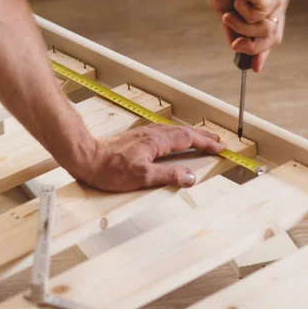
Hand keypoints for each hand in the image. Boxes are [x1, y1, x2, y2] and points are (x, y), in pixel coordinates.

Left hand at [75, 124, 223, 191]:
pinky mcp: (136, 138)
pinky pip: (163, 133)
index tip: (219, 147)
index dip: (205, 143)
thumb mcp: (143, 177)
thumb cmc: (110, 169)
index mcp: (157, 142)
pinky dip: (175, 135)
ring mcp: (143, 135)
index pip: (188, 139)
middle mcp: (152, 134)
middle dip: (202, 136)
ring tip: (199, 139)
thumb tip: (190, 177)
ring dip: (189, 135)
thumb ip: (169, 176)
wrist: (87, 158)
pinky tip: (171, 140)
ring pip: (173, 131)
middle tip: (216, 140)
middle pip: (183, 132)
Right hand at [205, 0, 289, 71]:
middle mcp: (275, 4)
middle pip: (272, 40)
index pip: (269, 34)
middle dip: (252, 49)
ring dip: (241, 27)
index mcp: (266, 5)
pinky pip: (256, 21)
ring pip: (263, 34)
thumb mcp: (224, 9)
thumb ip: (233, 28)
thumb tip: (236, 47)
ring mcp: (277, 3)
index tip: (255, 67)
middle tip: (235, 46)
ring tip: (230, 12)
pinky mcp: (274, 0)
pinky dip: (241, 13)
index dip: (261, 52)